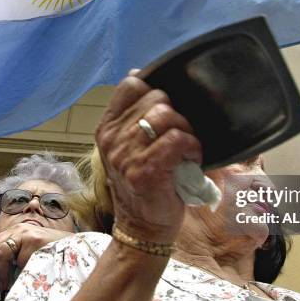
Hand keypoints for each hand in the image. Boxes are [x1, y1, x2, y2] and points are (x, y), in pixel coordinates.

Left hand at [0, 224, 70, 290]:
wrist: (77, 249)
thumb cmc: (55, 255)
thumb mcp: (33, 252)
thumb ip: (17, 257)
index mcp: (18, 232)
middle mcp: (20, 229)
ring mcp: (27, 234)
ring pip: (2, 253)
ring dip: (2, 273)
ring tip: (5, 286)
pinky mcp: (33, 240)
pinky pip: (17, 261)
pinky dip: (18, 272)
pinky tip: (25, 277)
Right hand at [96, 75, 201, 243]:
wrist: (142, 226)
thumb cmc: (144, 182)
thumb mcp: (130, 145)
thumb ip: (133, 114)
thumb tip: (139, 74)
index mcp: (107, 127)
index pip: (131, 85)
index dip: (155, 90)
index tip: (165, 111)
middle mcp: (112, 138)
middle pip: (156, 98)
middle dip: (176, 114)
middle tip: (179, 136)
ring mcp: (125, 155)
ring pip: (166, 116)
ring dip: (185, 131)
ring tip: (185, 149)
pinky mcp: (144, 171)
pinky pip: (176, 139)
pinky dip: (191, 147)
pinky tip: (191, 159)